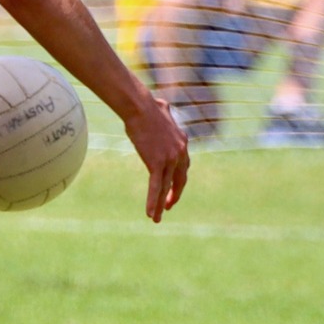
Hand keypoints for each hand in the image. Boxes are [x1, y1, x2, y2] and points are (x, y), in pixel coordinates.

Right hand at [124, 95, 189, 222]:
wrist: (140, 107)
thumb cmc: (147, 105)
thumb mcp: (162, 109)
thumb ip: (165, 114)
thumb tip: (162, 106)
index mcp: (182, 143)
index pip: (183, 167)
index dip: (178, 180)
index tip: (172, 188)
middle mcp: (180, 153)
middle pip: (179, 180)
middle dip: (174, 195)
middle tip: (168, 207)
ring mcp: (170, 159)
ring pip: (166, 188)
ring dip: (161, 204)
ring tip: (157, 218)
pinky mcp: (157, 163)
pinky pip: (156, 187)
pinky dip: (153, 201)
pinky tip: (150, 214)